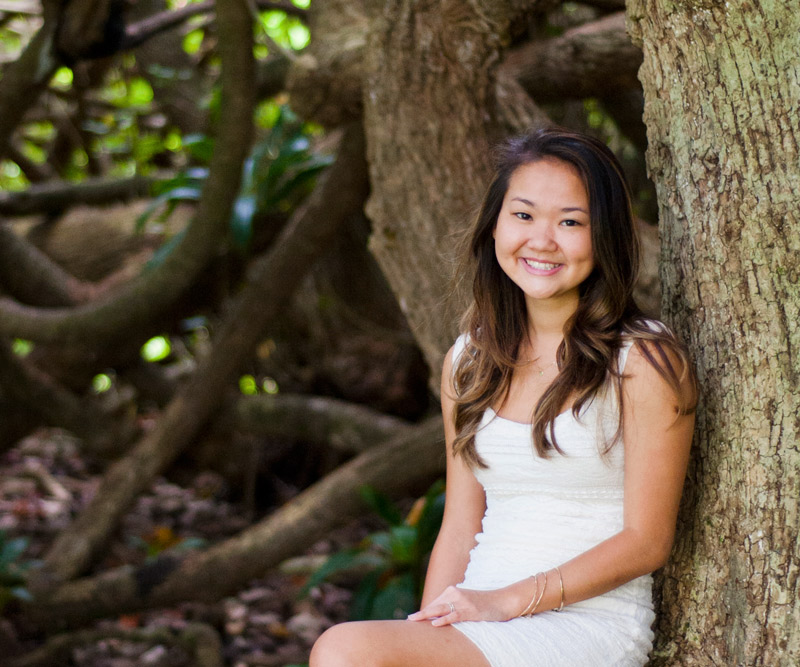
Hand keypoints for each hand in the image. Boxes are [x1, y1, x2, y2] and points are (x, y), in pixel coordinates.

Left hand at [406, 583, 527, 626]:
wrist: (502, 600)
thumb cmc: (483, 603)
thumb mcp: (465, 602)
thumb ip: (452, 606)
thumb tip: (437, 616)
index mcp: (452, 591)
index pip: (434, 603)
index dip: (423, 612)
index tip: (411, 619)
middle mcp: (455, 594)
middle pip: (434, 605)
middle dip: (421, 614)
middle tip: (408, 620)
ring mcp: (462, 602)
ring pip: (440, 609)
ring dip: (426, 615)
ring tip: (414, 620)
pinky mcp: (470, 610)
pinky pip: (454, 615)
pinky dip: (443, 619)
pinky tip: (434, 623)